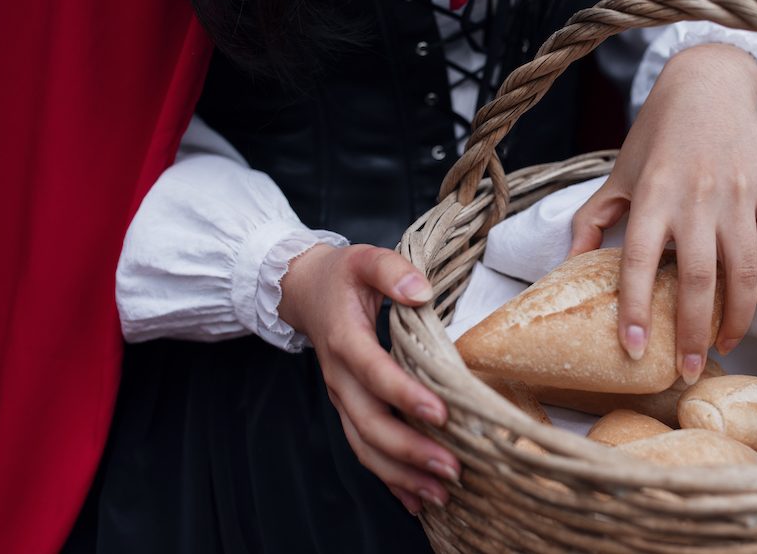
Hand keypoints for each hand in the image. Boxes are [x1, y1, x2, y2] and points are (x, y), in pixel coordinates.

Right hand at [279, 244, 458, 514]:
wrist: (303, 292)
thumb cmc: (342, 276)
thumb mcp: (364, 258)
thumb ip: (392, 270)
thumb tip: (421, 291)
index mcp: (345, 340)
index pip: (374, 372)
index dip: (404, 395)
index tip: (440, 413)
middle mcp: (340, 378)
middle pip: (369, 423)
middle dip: (410, 450)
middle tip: (452, 467)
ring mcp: (342, 398)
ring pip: (365, 446)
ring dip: (402, 474)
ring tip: (441, 493)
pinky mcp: (349, 409)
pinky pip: (365, 450)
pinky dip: (390, 478)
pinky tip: (417, 499)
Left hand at [569, 43, 756, 383]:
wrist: (708, 82)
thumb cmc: (656, 135)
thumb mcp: (619, 174)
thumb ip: (593, 219)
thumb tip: (569, 265)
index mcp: (652, 195)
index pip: (638, 261)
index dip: (633, 309)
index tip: (631, 349)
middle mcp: (696, 197)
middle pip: (698, 279)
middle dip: (692, 332)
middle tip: (687, 370)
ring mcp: (739, 194)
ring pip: (745, 271)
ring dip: (737, 317)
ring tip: (724, 345)